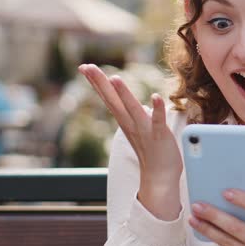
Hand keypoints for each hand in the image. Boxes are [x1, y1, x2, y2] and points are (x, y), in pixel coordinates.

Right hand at [78, 64, 182, 218]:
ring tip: (115, 78)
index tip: (84, 66)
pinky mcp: (160, 137)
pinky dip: (157, 110)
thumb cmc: (151, 151)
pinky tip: (156, 97)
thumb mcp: (137, 127)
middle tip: (87, 67)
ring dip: (124, 95)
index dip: (97, 82)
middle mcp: (131, 124)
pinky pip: (158, 122)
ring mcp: (145, 131)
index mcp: (126, 121)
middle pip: (113, 101)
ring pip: (133, 110)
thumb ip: (130, 112)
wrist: (160, 179)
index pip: (109, 98)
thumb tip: (123, 98)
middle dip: (100, 83)